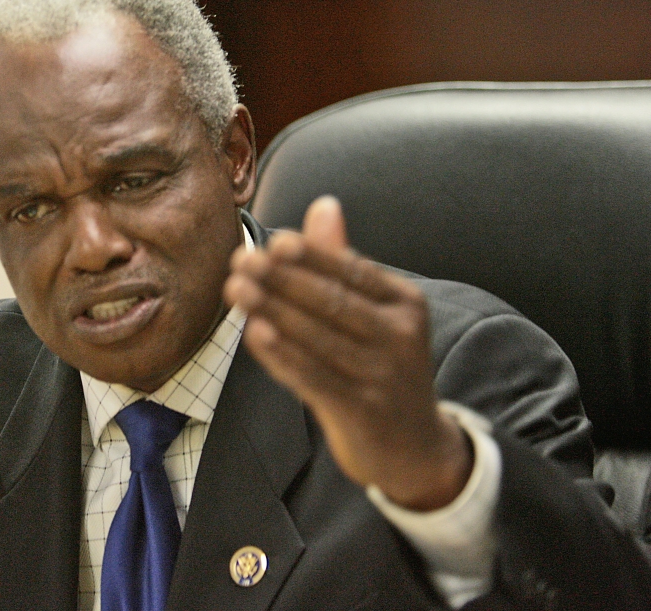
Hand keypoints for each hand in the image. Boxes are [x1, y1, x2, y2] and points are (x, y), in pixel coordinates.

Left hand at [225, 196, 471, 510]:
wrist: (413, 446)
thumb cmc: (381, 367)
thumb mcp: (376, 314)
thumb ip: (344, 262)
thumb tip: (324, 204)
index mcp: (405, 304)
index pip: (353, 271)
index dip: (311, 255)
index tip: (274, 240)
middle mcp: (399, 337)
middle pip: (332, 301)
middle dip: (282, 278)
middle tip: (241, 260)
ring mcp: (381, 376)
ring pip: (317, 337)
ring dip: (271, 310)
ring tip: (236, 289)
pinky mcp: (360, 411)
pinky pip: (312, 377)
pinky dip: (281, 354)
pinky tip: (254, 333)